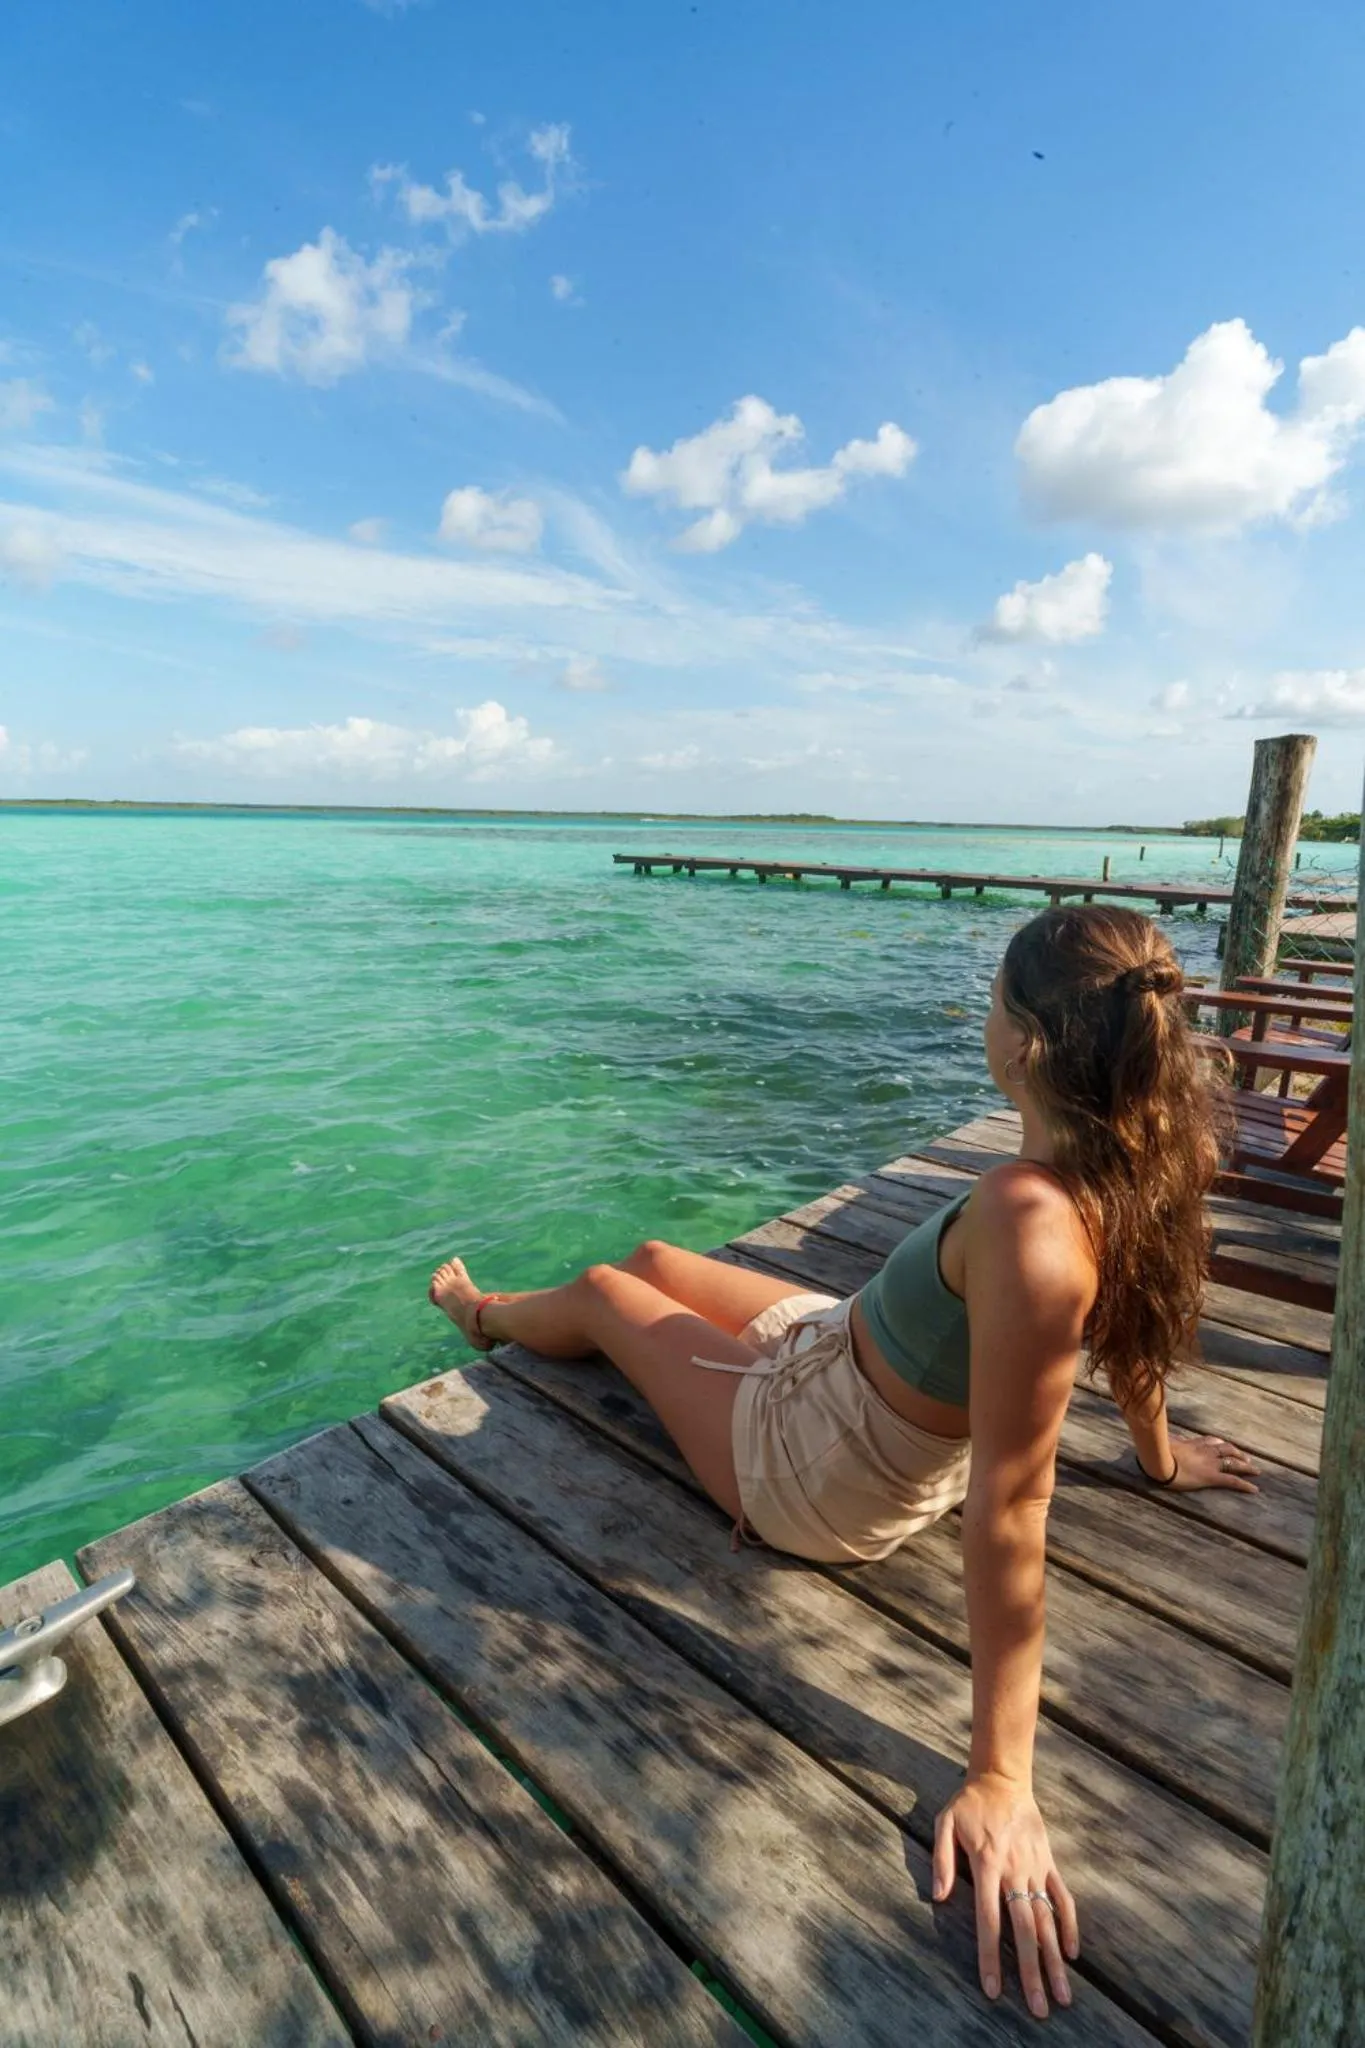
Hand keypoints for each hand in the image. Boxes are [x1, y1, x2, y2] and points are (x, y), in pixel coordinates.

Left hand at [932, 1772, 1078, 2018]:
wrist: (1003, 1779)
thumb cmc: (969, 1804)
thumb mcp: (945, 1823)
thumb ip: (941, 1859)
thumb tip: (938, 1896)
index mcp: (988, 1865)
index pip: (989, 1920)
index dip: (991, 1957)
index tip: (994, 1990)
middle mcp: (1015, 1872)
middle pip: (1025, 1930)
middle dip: (1032, 1972)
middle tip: (1039, 2008)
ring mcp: (1036, 1868)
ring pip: (1048, 1920)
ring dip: (1055, 1959)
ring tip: (1062, 1994)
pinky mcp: (1049, 1863)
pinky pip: (1063, 1898)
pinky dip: (1069, 1925)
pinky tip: (1072, 1953)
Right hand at [1158, 1435, 1258, 1493]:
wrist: (1160, 1460)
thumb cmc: (1158, 1451)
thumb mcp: (1164, 1442)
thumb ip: (1169, 1440)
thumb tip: (1165, 1435)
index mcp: (1194, 1443)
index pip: (1212, 1441)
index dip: (1221, 1444)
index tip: (1226, 1445)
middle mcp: (1205, 1451)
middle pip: (1227, 1449)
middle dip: (1238, 1453)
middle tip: (1247, 1458)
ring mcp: (1210, 1464)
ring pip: (1233, 1463)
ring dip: (1246, 1466)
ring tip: (1255, 1470)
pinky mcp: (1212, 1477)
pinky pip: (1232, 1481)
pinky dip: (1245, 1485)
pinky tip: (1254, 1489)